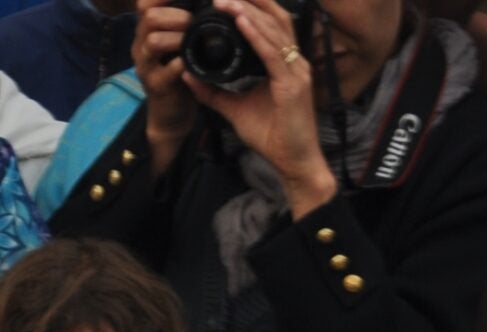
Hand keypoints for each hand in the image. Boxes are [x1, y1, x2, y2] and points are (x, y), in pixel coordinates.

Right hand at [135, 0, 202, 157]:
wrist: (171, 110)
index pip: (145, 3)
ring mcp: (146, 66)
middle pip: (149, 17)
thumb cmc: (180, 70)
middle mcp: (141, 46)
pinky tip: (192, 62)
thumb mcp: (179, 41)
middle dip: (177, 15)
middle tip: (194, 23)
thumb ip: (184, 21)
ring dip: (178, 37)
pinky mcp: (155, 86)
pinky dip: (182, 64)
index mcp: (147, 31)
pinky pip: (167, 71)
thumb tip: (205, 1)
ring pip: (153, 41)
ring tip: (193, 41)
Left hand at [185, 0, 338, 215]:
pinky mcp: (293, 84)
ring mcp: (296, 70)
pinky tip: (242, 21)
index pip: (270, 26)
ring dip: (249, 12)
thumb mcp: (235, 109)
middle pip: (274, 19)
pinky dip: (257, 35)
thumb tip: (189, 77)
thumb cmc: (272, 135)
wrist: (293, 161)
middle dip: (249, 1)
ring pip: (274, 30)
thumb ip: (214, 92)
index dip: (251, 8)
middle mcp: (294, 61)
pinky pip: (273, 53)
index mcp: (284, 63)